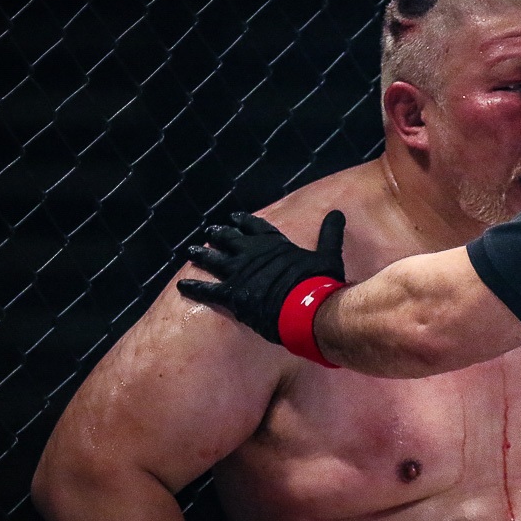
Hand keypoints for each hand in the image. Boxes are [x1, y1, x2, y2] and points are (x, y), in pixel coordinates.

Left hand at [177, 210, 345, 344]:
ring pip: (215, 260)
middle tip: (210, 231)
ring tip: (192, 251)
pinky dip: (194, 287)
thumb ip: (330, 233)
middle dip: (220, 235)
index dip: (244, 221)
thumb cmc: (319, 283)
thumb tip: (338, 213)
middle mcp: (253, 254)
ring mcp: (239, 273)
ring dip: (203, 255)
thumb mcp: (329, 254)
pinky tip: (182, 285)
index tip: (235, 217)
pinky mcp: (231, 294)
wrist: (306, 308)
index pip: (256, 227)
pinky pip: (207, 289)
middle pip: (230, 239)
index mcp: (274, 244)